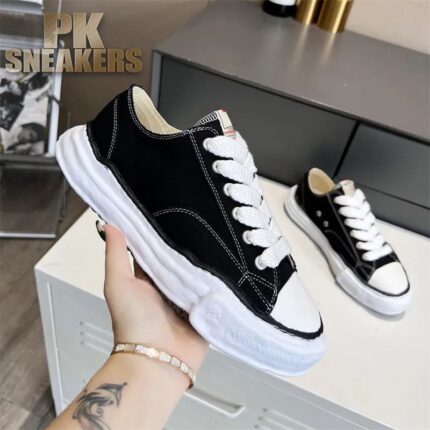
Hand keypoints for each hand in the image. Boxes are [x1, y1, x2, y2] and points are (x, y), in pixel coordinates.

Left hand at [103, 224, 207, 371]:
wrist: (158, 360)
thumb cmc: (132, 324)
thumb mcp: (118, 283)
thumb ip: (115, 254)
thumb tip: (109, 224)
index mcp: (148, 278)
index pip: (156, 249)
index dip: (162, 231)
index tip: (170, 210)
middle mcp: (168, 285)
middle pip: (180, 258)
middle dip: (188, 243)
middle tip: (200, 220)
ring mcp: (188, 297)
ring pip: (199, 271)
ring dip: (205, 261)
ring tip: (218, 236)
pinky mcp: (205, 308)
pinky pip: (214, 289)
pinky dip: (219, 279)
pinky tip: (229, 263)